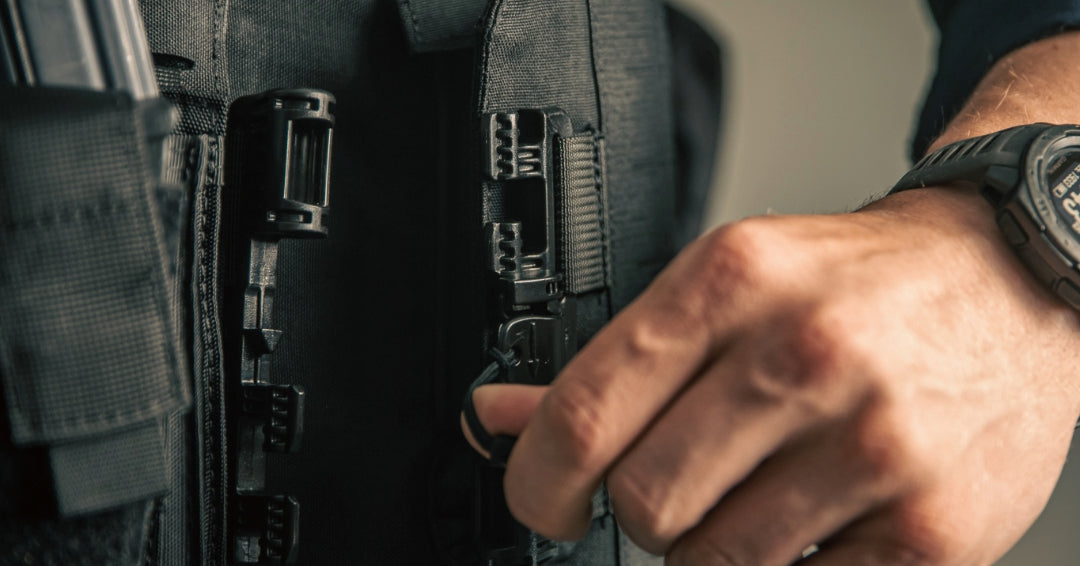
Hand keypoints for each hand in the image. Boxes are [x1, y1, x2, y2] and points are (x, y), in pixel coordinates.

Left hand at [464, 185, 1079, 564]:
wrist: (1009, 280)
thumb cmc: (857, 285)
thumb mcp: (728, 287)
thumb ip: (615, 363)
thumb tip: (501, 417)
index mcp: (732, 286)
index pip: (587, 415)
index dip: (539, 482)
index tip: (546, 502)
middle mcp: (803, 358)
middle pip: (644, 504)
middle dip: (643, 513)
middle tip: (680, 485)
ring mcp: (875, 446)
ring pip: (715, 563)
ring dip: (717, 546)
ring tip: (761, 492)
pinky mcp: (932, 529)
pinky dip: (793, 565)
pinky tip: (820, 514)